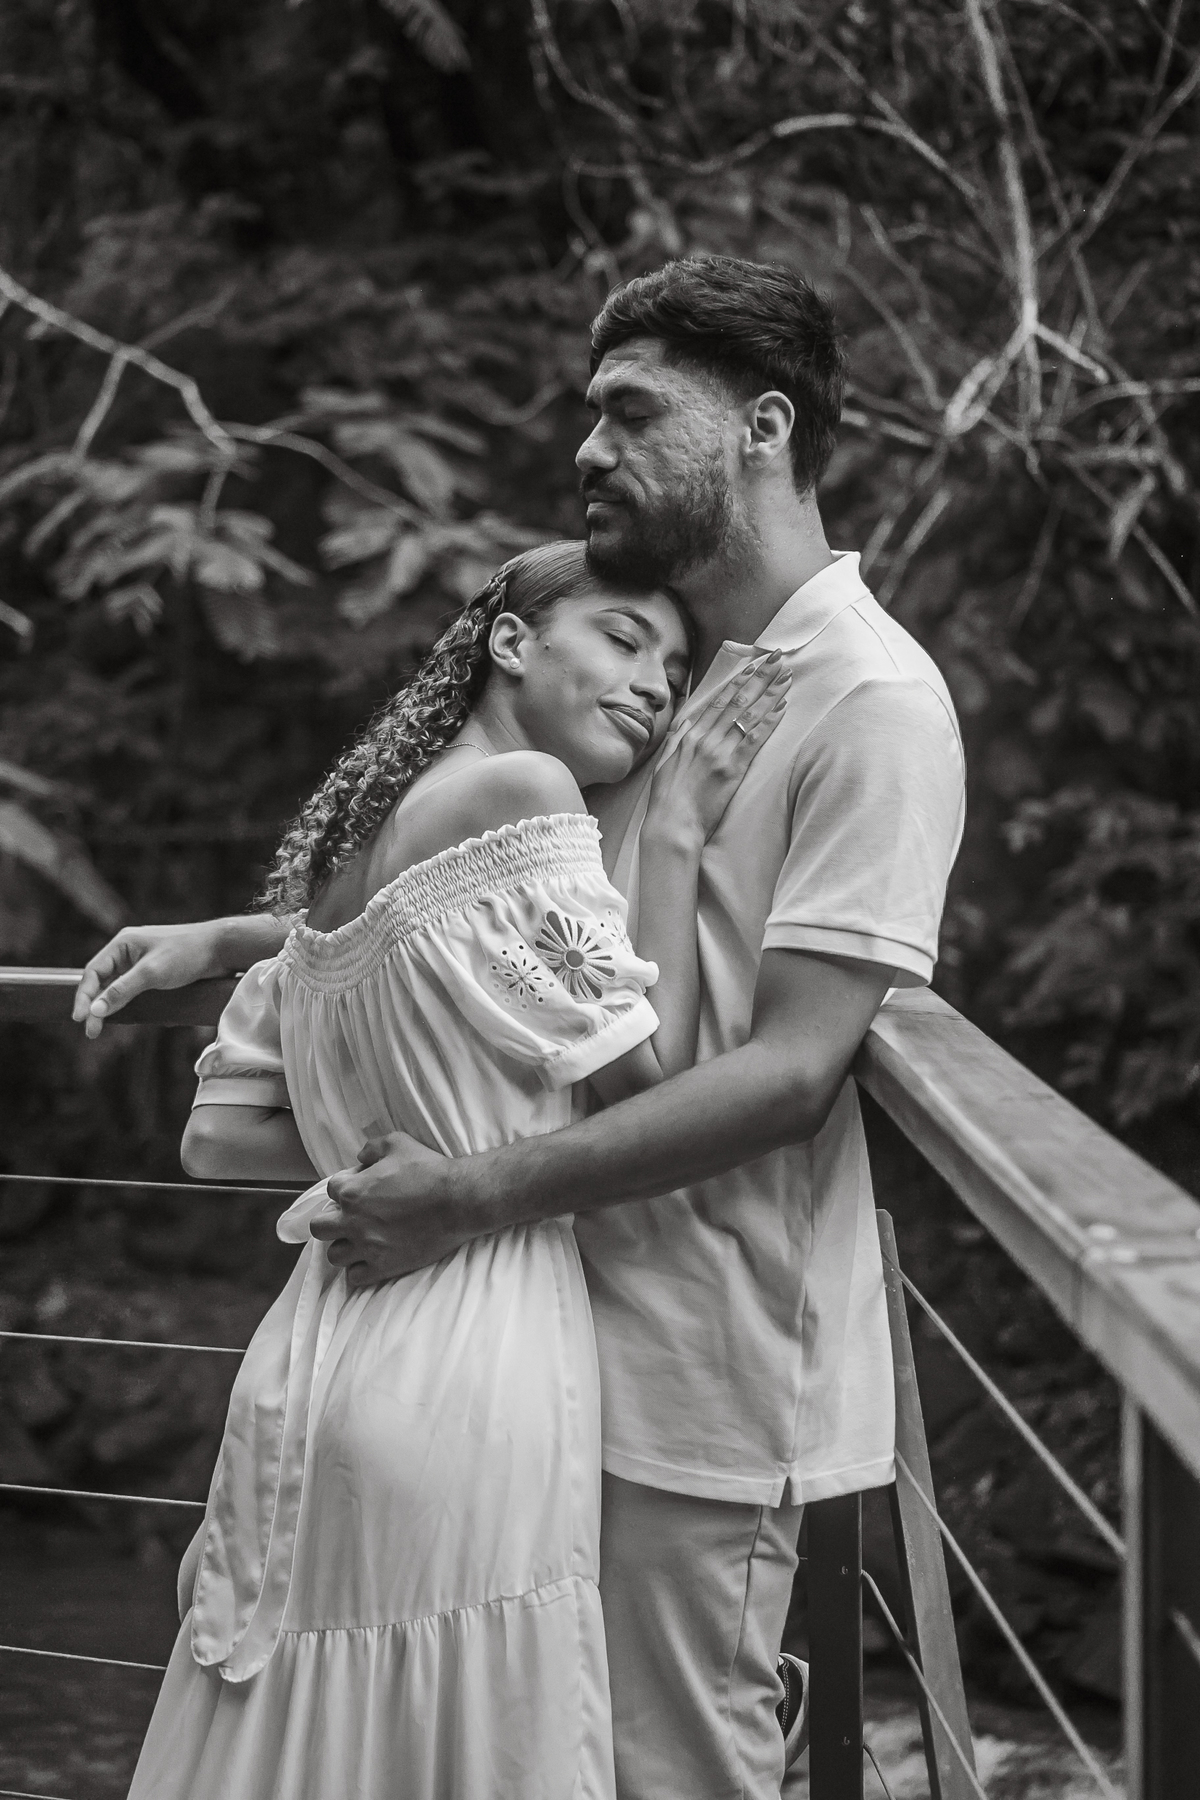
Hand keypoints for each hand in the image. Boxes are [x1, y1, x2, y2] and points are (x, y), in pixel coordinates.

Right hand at [72, 920, 233, 1037]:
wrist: (222, 949)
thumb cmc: (187, 954)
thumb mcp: (152, 973)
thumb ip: (122, 991)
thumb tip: (96, 1010)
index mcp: (123, 943)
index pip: (93, 971)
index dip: (84, 996)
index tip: (80, 1018)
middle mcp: (129, 952)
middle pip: (102, 981)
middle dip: (95, 1006)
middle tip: (91, 1032)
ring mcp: (142, 963)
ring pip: (116, 988)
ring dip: (109, 1007)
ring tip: (100, 1028)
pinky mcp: (155, 974)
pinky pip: (132, 990)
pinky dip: (125, 1004)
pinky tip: (122, 1017)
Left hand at [313, 1132, 467, 1285]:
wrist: (458, 1200)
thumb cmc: (429, 1170)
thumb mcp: (398, 1142)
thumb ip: (371, 1148)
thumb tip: (361, 1158)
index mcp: (353, 1192)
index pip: (330, 1190)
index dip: (345, 1187)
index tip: (360, 1189)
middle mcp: (353, 1221)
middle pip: (319, 1227)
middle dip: (331, 1220)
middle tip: (350, 1217)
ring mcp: (367, 1247)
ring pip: (334, 1255)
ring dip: (343, 1246)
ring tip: (360, 1239)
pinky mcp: (384, 1266)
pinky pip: (355, 1277)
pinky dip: (359, 1269)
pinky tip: (372, 1257)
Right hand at [647, 651, 789, 843]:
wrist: (672, 823)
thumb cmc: (667, 797)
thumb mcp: (665, 761)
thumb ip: (677, 739)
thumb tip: (686, 722)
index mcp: (690, 735)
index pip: (718, 700)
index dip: (738, 680)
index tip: (753, 664)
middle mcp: (705, 739)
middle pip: (737, 701)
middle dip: (759, 677)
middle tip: (777, 659)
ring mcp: (719, 753)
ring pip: (748, 715)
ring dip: (769, 693)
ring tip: (786, 677)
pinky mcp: (732, 770)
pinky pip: (754, 741)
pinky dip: (769, 722)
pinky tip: (782, 707)